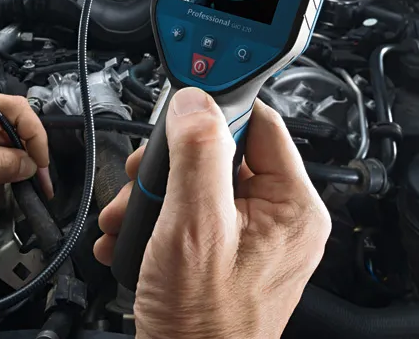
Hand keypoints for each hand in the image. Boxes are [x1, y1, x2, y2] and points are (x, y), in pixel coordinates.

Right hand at [94, 88, 330, 338]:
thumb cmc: (201, 323)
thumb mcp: (194, 226)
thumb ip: (198, 154)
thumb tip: (195, 101)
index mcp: (291, 206)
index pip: (259, 123)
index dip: (215, 113)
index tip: (177, 115)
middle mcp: (279, 220)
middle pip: (221, 154)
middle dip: (169, 166)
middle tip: (139, 181)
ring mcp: (253, 240)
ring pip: (200, 185)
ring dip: (154, 196)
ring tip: (126, 217)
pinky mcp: (227, 256)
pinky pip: (193, 216)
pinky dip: (158, 223)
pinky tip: (131, 237)